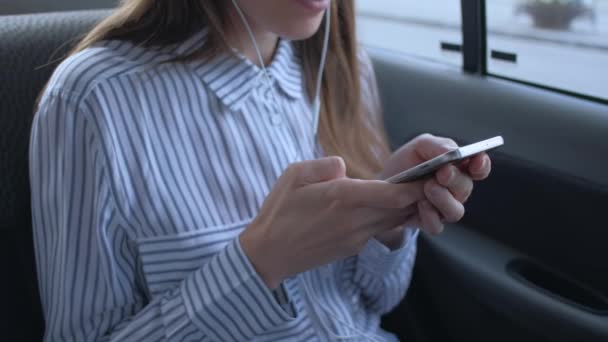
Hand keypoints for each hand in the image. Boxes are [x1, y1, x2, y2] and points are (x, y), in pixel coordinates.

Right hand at [239, 157, 425, 288]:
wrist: (269, 254)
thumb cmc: (279, 212)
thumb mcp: (294, 174)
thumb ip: (325, 165)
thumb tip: (345, 168)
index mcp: (342, 197)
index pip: (393, 193)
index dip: (416, 184)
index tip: (429, 173)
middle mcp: (355, 220)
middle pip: (401, 208)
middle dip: (418, 195)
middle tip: (431, 179)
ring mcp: (356, 237)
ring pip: (393, 221)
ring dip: (405, 208)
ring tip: (412, 192)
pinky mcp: (352, 247)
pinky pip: (378, 229)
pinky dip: (387, 218)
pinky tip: (382, 207)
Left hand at [378, 134, 491, 239]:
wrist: (382, 188)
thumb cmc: (405, 165)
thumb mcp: (418, 147)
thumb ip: (437, 146)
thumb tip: (453, 152)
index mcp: (457, 168)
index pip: (479, 168)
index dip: (481, 165)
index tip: (477, 160)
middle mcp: (455, 190)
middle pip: (466, 188)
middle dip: (455, 179)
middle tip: (443, 173)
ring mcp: (444, 208)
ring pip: (455, 211)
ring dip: (443, 199)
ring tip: (428, 188)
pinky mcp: (430, 223)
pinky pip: (437, 225)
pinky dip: (429, 216)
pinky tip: (420, 206)